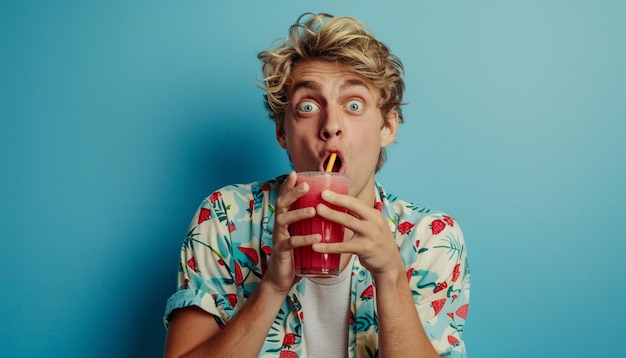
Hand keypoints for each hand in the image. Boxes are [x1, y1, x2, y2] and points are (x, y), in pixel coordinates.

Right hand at [264, 172, 321, 293]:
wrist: (283, 278)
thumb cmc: (296, 254)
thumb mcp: (302, 234)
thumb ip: (310, 223)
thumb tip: (332, 210)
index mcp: (284, 219)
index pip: (284, 198)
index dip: (288, 185)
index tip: (295, 173)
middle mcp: (279, 225)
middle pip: (281, 204)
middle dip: (292, 193)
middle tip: (306, 186)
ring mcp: (279, 237)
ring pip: (284, 220)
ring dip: (299, 214)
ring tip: (314, 210)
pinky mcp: (282, 251)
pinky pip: (292, 243)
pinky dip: (305, 239)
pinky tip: (317, 238)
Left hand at [312, 189, 403, 277]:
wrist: (390, 263)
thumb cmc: (376, 242)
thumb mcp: (372, 226)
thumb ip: (358, 218)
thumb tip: (335, 208)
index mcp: (374, 214)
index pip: (355, 202)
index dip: (340, 196)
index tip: (325, 192)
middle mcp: (374, 222)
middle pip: (352, 208)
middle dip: (336, 200)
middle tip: (320, 196)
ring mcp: (370, 235)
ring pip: (348, 222)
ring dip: (332, 216)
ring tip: (317, 212)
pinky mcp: (365, 249)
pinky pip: (343, 247)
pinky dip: (329, 247)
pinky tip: (316, 246)